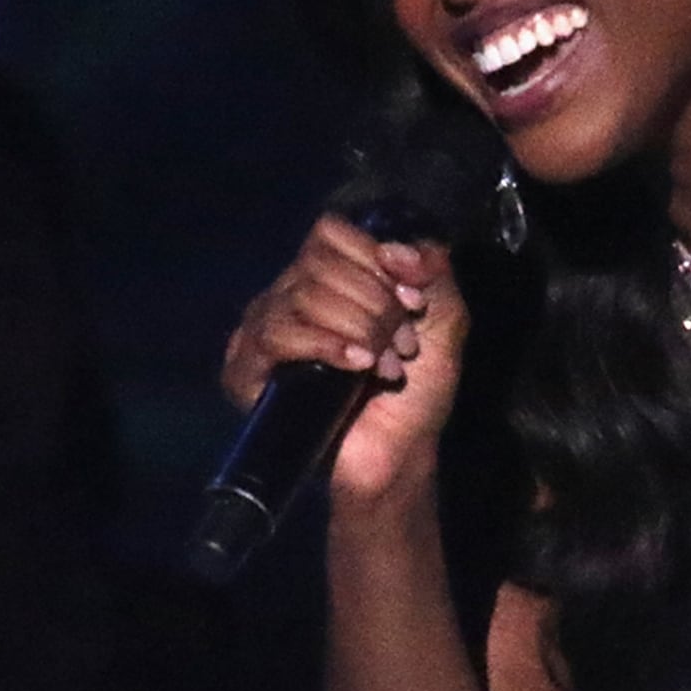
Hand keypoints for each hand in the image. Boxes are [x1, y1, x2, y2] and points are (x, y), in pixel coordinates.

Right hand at [223, 212, 468, 501]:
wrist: (397, 456)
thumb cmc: (416, 392)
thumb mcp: (443, 320)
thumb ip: (433, 273)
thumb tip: (395, 249)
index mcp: (327, 278)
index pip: (330, 234)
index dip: (374, 259)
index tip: (412, 303)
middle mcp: (288, 297)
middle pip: (319, 264)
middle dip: (375, 305)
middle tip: (401, 347)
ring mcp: (263, 332)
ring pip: (301, 296)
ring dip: (357, 328)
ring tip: (383, 365)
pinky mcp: (246, 371)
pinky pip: (275, 334)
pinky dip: (324, 345)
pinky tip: (356, 366)